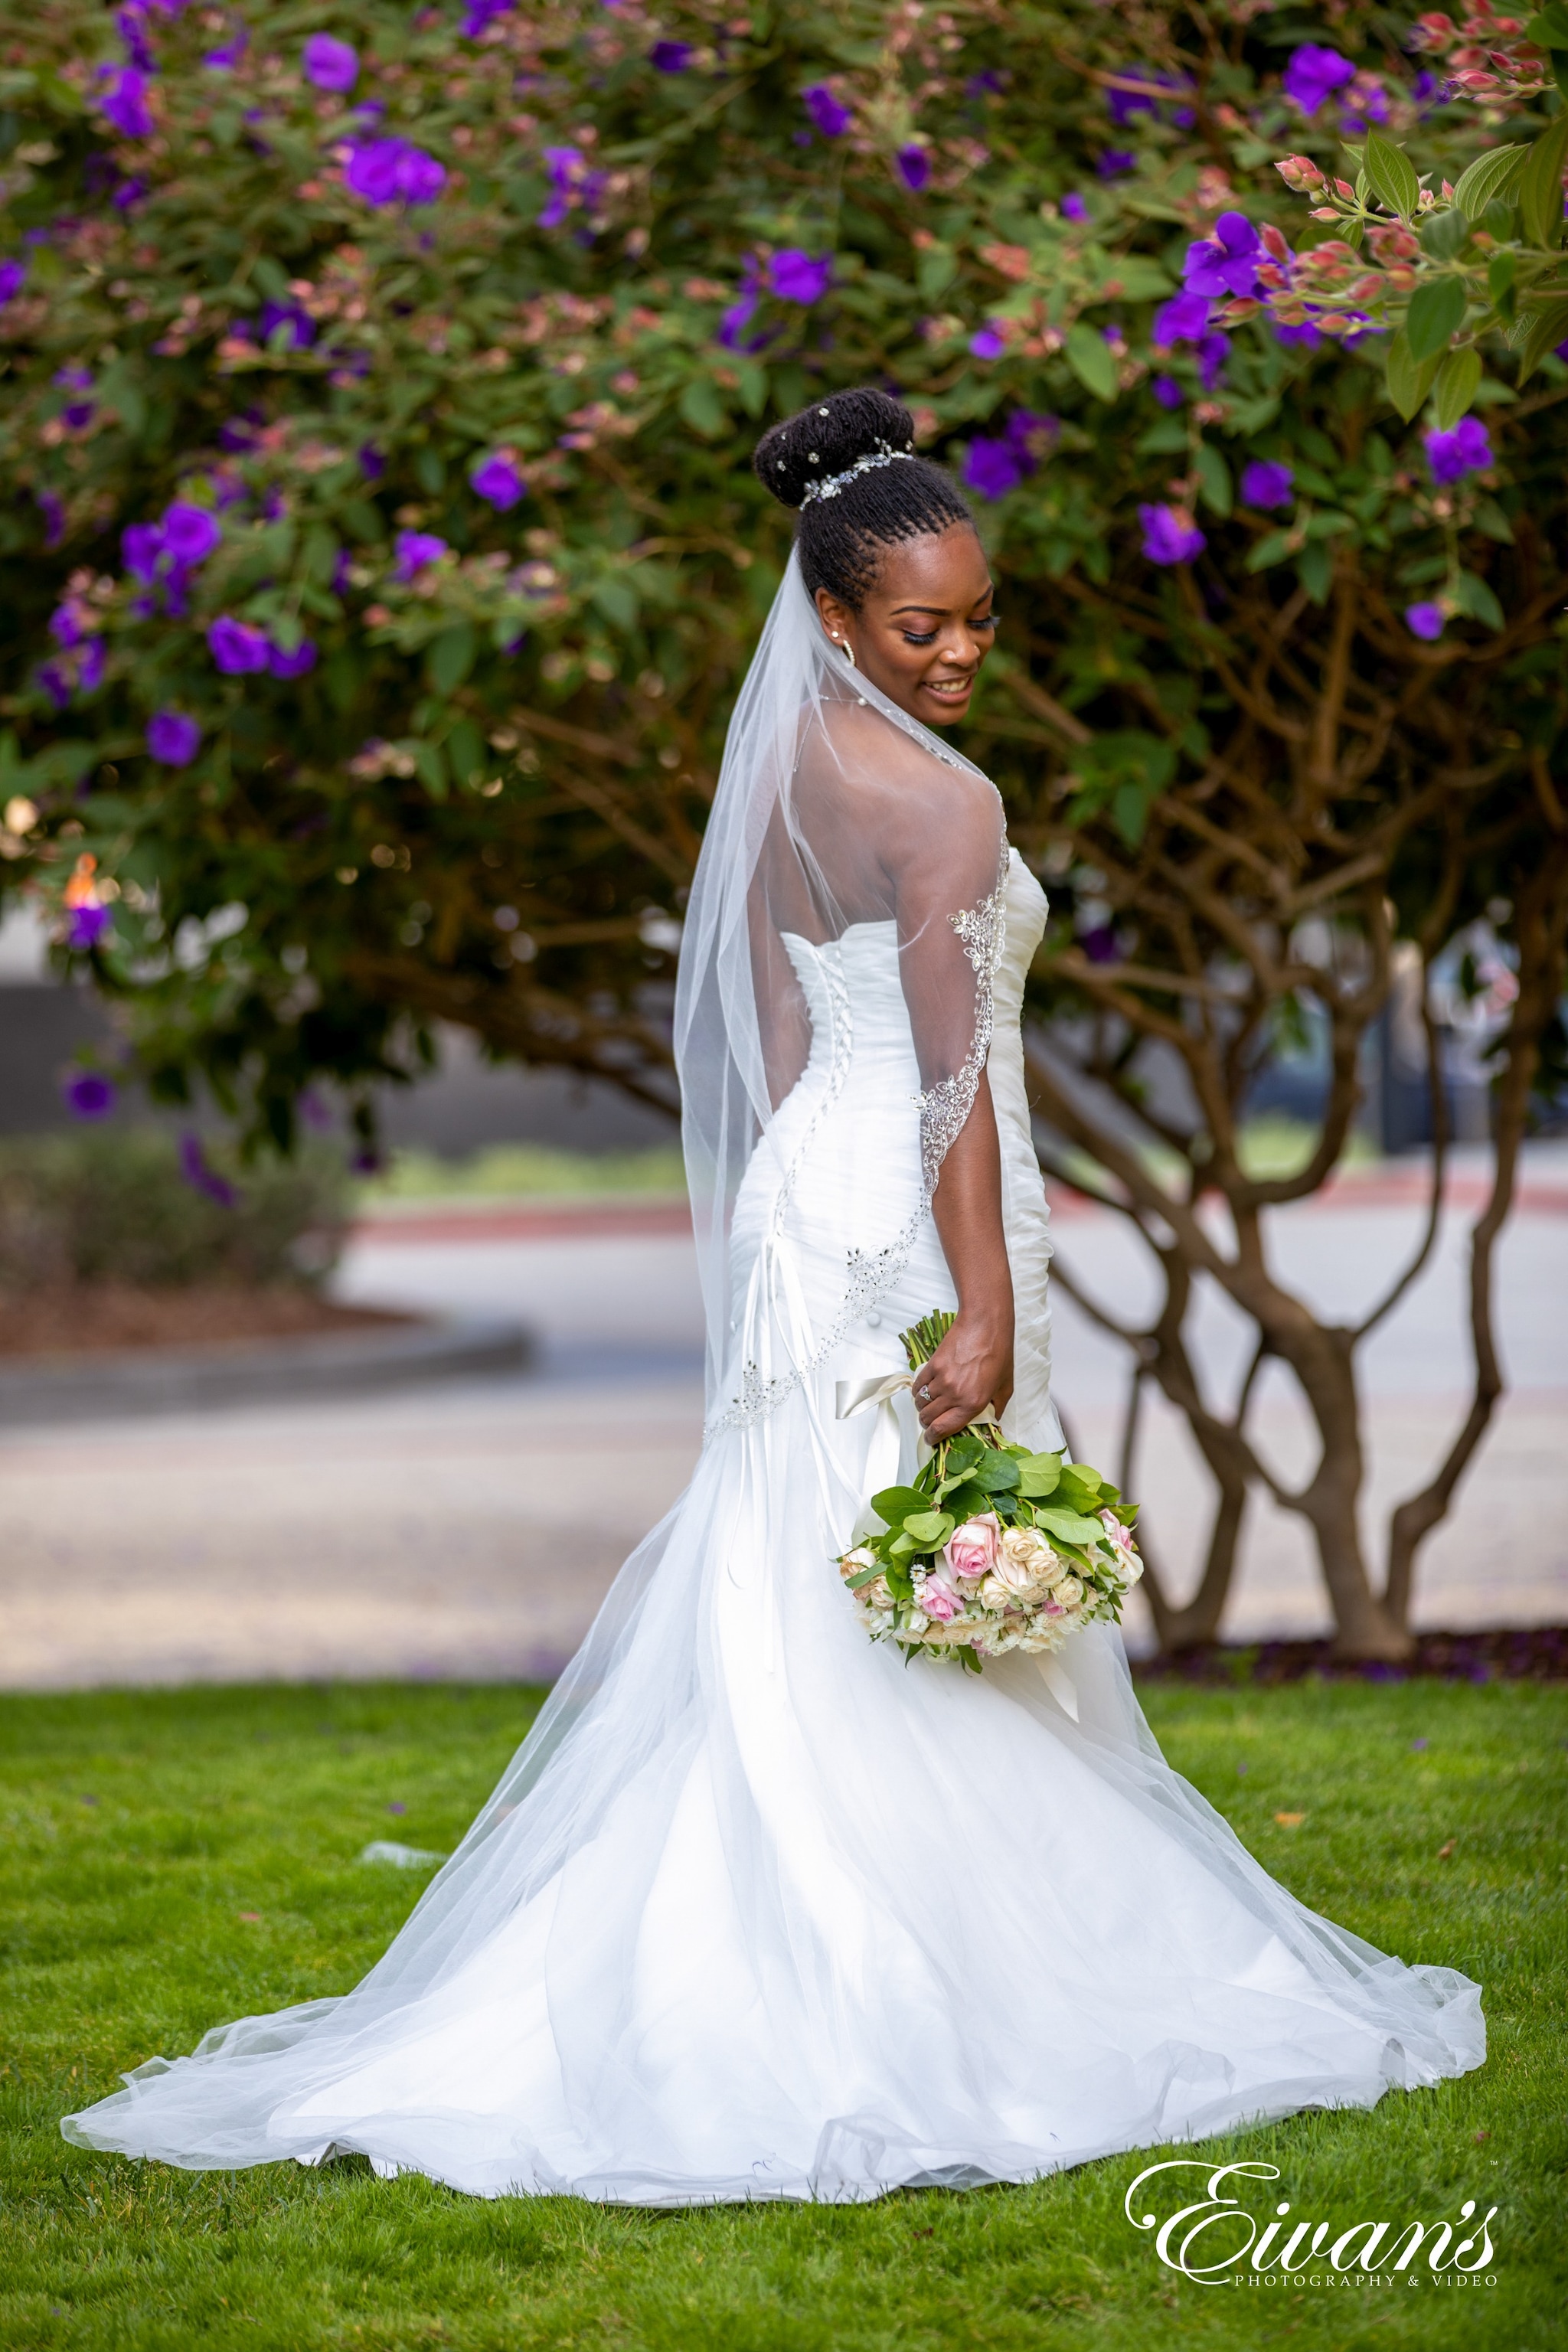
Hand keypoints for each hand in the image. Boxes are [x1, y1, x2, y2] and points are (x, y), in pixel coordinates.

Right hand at [913, 1312, 1012, 1440]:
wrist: (985, 1326)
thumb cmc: (999, 1354)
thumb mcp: (1005, 1387)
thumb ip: (997, 1408)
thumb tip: (991, 1422)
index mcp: (973, 1403)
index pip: (943, 1428)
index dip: (933, 1438)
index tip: (931, 1439)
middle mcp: (954, 1394)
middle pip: (928, 1418)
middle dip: (927, 1424)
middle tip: (931, 1422)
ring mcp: (941, 1380)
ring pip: (920, 1403)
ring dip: (922, 1408)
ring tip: (929, 1405)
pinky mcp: (933, 1365)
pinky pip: (917, 1386)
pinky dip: (917, 1391)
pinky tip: (924, 1390)